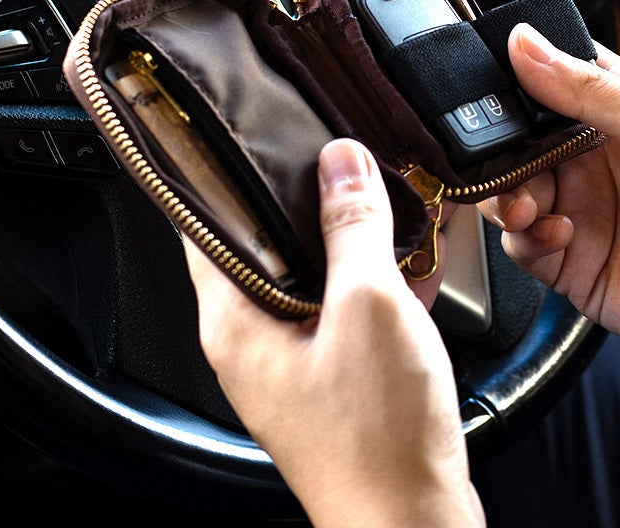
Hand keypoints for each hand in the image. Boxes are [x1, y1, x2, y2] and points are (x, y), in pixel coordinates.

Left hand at [184, 138, 482, 527]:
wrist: (415, 526)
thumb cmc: (378, 443)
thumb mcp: (369, 306)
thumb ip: (352, 227)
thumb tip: (341, 162)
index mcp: (234, 322)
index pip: (203, 224)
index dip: (222, 172)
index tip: (242, 130)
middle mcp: (253, 340)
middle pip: (263, 245)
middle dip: (299, 198)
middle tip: (329, 153)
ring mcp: (295, 361)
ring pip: (312, 276)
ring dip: (346, 238)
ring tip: (379, 193)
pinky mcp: (337, 378)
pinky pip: (348, 310)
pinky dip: (374, 281)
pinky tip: (415, 255)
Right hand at [479, 23, 619, 372]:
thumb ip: (592, 88)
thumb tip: (525, 44)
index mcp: (617, 114)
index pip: (545, 83)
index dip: (511, 85)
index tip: (489, 92)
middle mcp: (592, 161)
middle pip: (513, 143)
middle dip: (497, 152)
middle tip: (504, 161)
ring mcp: (579, 211)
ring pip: (506, 193)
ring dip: (504, 197)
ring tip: (526, 206)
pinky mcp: (569, 262)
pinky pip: (519, 246)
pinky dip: (524, 240)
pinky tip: (557, 236)